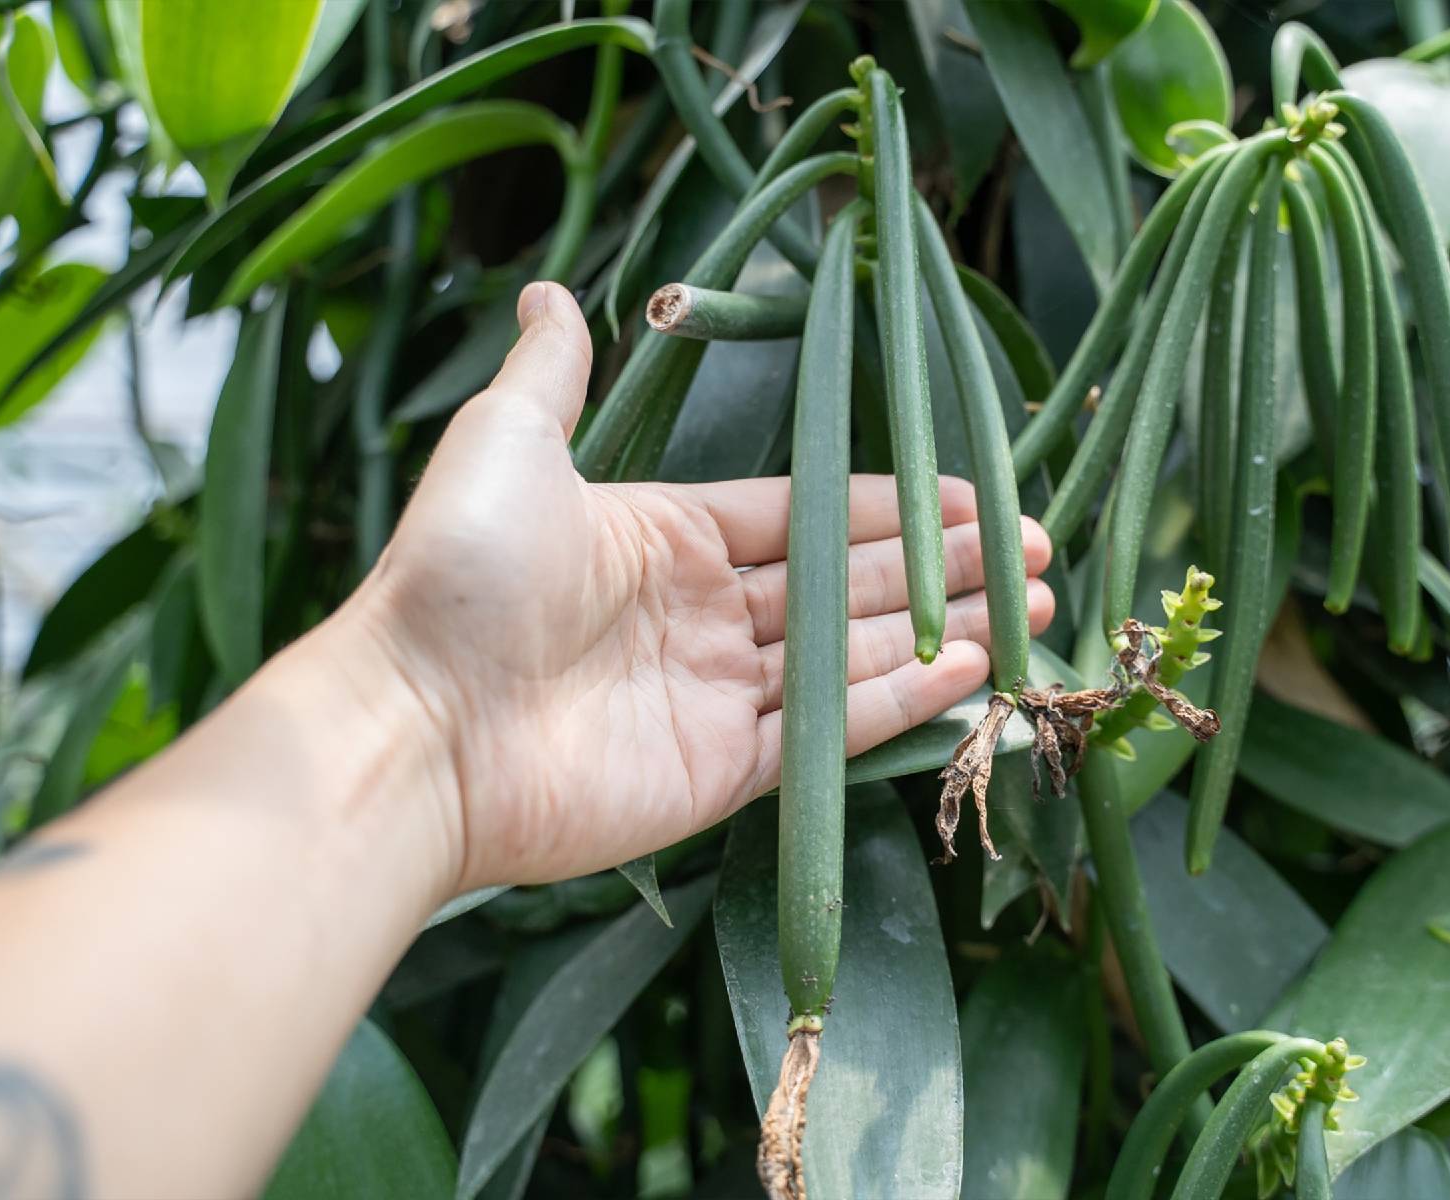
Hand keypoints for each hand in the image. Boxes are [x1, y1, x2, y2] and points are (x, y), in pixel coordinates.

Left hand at [346, 282, 1053, 893]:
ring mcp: (710, 697)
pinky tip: (970, 668)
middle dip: (941, 565)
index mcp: (664, 536)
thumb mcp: (508, 445)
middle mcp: (698, 615)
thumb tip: (552, 292)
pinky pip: (822, 737)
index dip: (890, 502)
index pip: (805, 512)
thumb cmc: (458, 574)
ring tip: (1031, 607)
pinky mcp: (716, 774)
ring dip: (941, 631)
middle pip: (845, 583)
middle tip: (1035, 553)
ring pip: (850, 657)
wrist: (414, 724)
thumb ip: (551, 376)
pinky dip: (897, 705)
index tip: (971, 493)